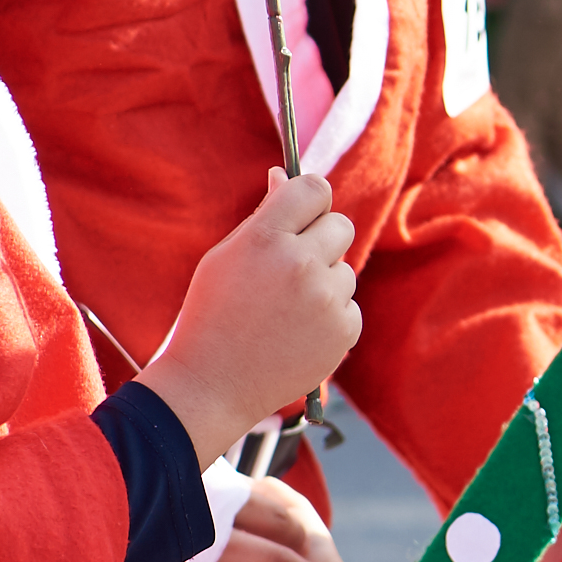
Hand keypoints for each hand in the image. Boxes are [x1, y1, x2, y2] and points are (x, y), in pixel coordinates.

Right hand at [144, 171, 357, 462]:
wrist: (212, 385)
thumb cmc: (212, 316)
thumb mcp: (226, 256)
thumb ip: (264, 216)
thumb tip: (285, 175)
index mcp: (266, 237)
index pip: (314, 188)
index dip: (311, 199)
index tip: (304, 212)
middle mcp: (301, 263)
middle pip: (341, 224)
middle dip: (322, 239)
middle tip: (294, 265)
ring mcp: (326, 299)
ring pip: (345, 270)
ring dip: (324, 283)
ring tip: (285, 311)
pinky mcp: (344, 330)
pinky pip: (349, 306)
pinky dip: (330, 318)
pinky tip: (297, 334)